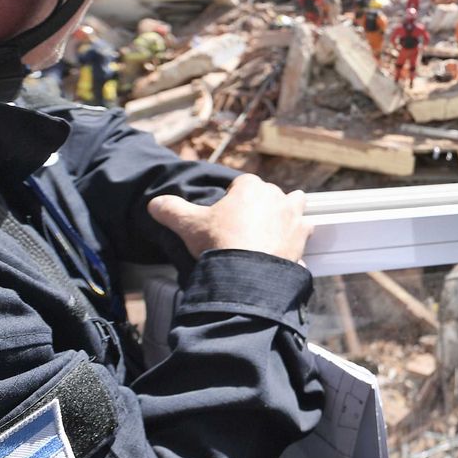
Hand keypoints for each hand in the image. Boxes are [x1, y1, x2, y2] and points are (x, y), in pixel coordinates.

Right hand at [148, 173, 311, 262]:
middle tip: (243, 227)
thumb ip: (170, 210)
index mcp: (251, 187)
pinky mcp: (303, 236)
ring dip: (285, 215)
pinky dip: (295, 241)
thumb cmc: (220, 243)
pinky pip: (302, 234)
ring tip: (269, 233)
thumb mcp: (188, 224)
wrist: (248, 273)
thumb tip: (154, 204)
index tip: (225, 214)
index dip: (232, 197)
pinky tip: (282, 253)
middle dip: (258, 206)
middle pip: (268, 194)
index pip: (242, 183)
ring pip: (294, 206)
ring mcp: (293, 216)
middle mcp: (276, 196)